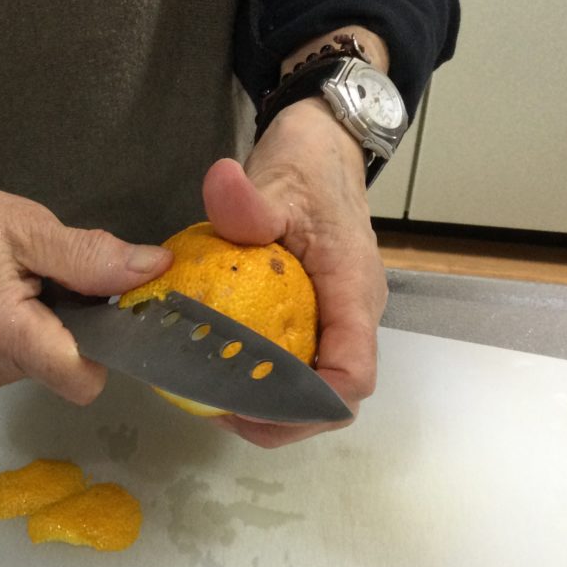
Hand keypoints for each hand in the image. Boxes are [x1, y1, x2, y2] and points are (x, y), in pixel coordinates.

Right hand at [0, 136, 170, 403]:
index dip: (106, 349)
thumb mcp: (27, 226)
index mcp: (1, 330)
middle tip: (48, 280)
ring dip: (47, 331)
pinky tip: (0, 303)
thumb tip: (155, 270)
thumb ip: (91, 257)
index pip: (81, 378)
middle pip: (65, 370)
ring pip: (45, 368)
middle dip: (73, 330)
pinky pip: (21, 366)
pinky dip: (24, 337)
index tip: (104, 310)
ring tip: (17, 286)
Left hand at [202, 98, 387, 447]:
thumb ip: (247, 198)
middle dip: (280, 419)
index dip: (307, 405)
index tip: (248, 405)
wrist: (324, 146)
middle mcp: (354, 315)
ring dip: (271, 407)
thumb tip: (220, 187)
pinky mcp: (320, 316)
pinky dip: (266, 381)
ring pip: (318, 389)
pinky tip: (220, 371)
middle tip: (217, 410)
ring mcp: (339, 318)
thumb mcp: (274, 179)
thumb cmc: (307, 166)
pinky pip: (300, 364)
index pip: (351, 374)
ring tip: (213, 397)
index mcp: (353, 292)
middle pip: (334, 399)